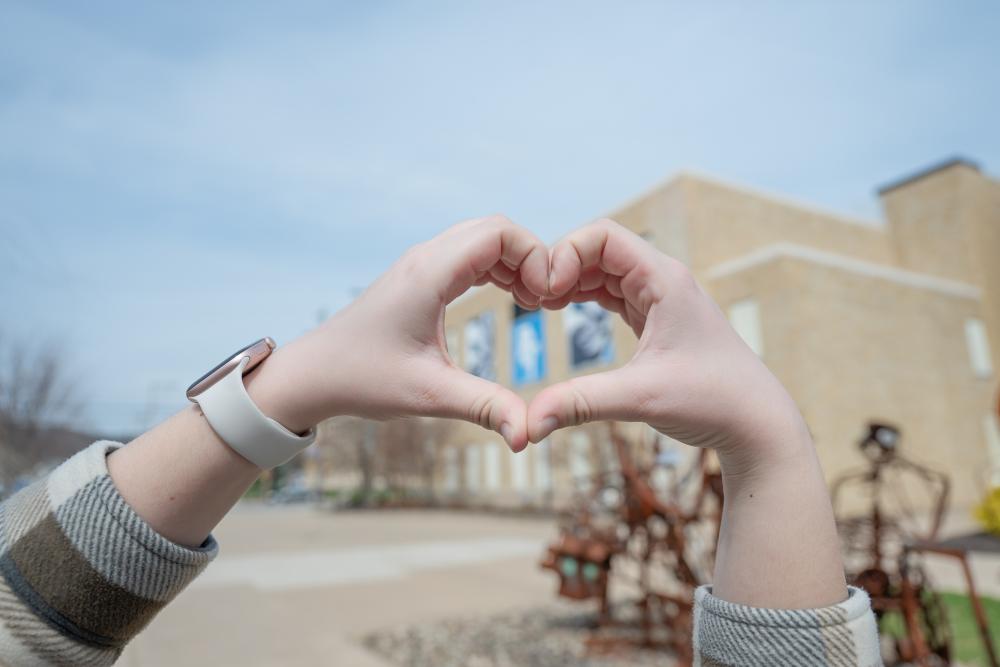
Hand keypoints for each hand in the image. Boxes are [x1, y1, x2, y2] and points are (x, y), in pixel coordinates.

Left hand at [247, 216, 548, 450]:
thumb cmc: (362, 379)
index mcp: (430, 273)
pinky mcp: (418, 278)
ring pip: (482, 239)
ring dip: (513, 263)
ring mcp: (420, 265)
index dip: (535, 255)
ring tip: (531, 303)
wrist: (313, 375)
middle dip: (530, 257)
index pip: (499, 232)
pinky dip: (496, 269)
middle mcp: (426, 259)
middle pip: (495, 228)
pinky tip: (509, 299)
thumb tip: (528, 434)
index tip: (546, 298)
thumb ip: (485, 407)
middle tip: (544, 301)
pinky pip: (468, 255)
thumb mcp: (429, 395)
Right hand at [527, 219, 809, 473]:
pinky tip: (561, 309)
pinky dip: (584, 296)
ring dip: (571, 280)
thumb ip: (581, 403)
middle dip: (562, 266)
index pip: (604, 236)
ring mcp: (660, 299)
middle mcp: (663, 281)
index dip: (565, 253)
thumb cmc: (712, 401)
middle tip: (532, 299)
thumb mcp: (640, 398)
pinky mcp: (656, 320)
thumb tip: (529, 423)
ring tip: (539, 304)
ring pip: (604, 270)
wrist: (755, 423)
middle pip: (599, 248)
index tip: (544, 292)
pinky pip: (613, 293)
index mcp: (664, 280)